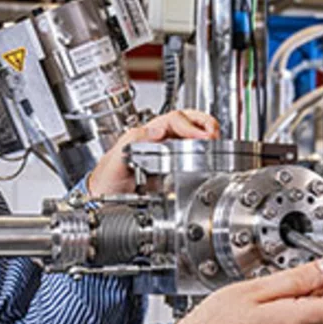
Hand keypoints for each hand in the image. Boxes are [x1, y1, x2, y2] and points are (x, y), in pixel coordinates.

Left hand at [86, 109, 219, 196]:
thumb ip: (131, 142)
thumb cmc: (106, 183)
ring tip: (216, 142)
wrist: (105, 204)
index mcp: (146, 134)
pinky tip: (212, 157)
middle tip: (213, 135)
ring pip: (194, 136)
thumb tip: (156, 130)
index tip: (199, 136)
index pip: (173, 119)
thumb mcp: (113, 161)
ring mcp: (168, 155)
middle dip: (205, 124)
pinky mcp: (175, 171)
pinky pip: (194, 156)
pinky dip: (207, 153)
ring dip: (208, 135)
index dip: (188, 124)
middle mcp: (159, 141)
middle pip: (188, 121)